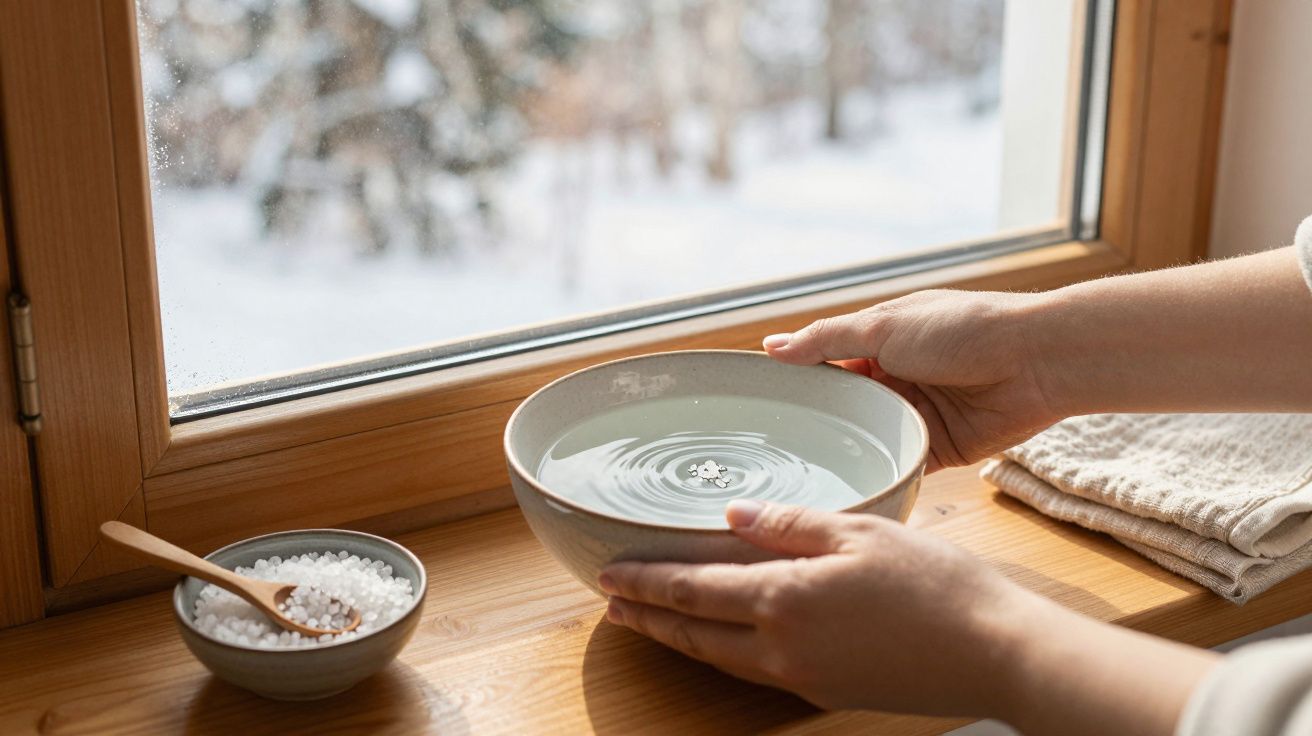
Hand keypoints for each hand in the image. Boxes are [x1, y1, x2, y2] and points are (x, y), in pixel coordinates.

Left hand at [599, 499, 1038, 715]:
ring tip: (652, 623)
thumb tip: (734, 516)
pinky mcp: (829, 690)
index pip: (692, 590)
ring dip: (680, 640)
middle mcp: (783, 647)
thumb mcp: (860, 531)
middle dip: (648, 618)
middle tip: (612, 605)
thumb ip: (789, 524)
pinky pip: (757, 671)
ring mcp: (805, 676)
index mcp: (785, 599)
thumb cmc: (936, 585)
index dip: (646, 582)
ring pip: (721, 659)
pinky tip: (726, 641)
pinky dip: (723, 653)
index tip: (609, 574)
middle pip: (694, 634)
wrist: (995, 653)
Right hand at [762, 289, 1059, 471]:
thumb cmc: (964, 329)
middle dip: (818, 424)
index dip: (798, 383)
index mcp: (880, 341)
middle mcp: (895, 378)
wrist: (1037, 360)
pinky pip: (900, 464)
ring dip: (848, 451)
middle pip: (844, 406)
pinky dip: (881, 473)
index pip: (826, 364)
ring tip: (801, 475)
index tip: (759, 407)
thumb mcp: (882, 326)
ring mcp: (916, 415)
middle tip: (772, 450)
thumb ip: (826, 340)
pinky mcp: (939, 448)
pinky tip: (848, 488)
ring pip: (869, 438)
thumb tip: (772, 346)